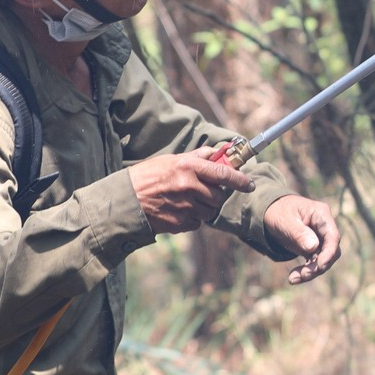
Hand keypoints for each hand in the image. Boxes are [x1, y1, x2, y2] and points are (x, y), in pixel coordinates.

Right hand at [129, 151, 255, 233]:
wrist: (124, 200)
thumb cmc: (147, 176)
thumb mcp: (170, 160)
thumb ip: (197, 157)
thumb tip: (218, 151)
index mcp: (188, 167)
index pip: (223, 173)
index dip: (240, 180)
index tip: (249, 184)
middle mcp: (188, 186)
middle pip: (219, 196)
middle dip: (216, 196)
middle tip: (204, 192)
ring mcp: (184, 206)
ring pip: (209, 212)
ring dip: (204, 208)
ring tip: (187, 201)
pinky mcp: (179, 223)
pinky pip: (197, 223)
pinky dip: (192, 219)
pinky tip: (178, 211)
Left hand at [264, 195, 340, 283]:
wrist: (269, 212)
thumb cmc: (278, 211)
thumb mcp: (285, 220)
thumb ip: (299, 233)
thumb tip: (314, 247)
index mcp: (321, 215)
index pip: (333, 236)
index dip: (329, 253)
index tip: (320, 266)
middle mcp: (324, 227)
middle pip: (331, 250)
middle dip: (319, 265)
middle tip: (304, 275)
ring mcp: (320, 238)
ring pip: (323, 259)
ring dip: (311, 271)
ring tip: (293, 279)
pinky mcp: (313, 248)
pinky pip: (314, 262)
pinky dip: (305, 271)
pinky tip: (293, 278)